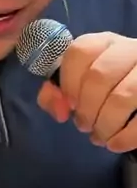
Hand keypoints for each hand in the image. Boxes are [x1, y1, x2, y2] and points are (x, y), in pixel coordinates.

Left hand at [38, 31, 136, 152]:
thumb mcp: (82, 83)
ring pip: (124, 95)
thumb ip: (59, 93)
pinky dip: (126, 136)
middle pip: (100, 75)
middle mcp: (130, 50)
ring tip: (99, 137)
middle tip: (83, 125)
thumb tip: (59, 110)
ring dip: (105, 123)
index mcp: (105, 43)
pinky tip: (115, 144)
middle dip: (86, 107)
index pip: (80, 51)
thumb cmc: (107, 88)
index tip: (70, 103)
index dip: (69, 81)